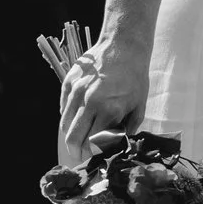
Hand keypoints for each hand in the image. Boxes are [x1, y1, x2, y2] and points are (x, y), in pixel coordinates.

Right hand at [57, 36, 150, 164]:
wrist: (123, 45)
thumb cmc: (135, 77)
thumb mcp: (139, 105)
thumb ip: (127, 130)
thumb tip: (114, 148)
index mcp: (110, 109)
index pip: (92, 144)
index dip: (92, 155)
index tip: (95, 158)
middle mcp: (90, 102)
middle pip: (73, 139)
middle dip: (76, 153)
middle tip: (82, 156)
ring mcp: (77, 91)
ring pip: (64, 126)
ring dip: (70, 138)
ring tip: (78, 141)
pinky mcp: (68, 83)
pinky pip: (63, 109)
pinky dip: (69, 119)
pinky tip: (79, 119)